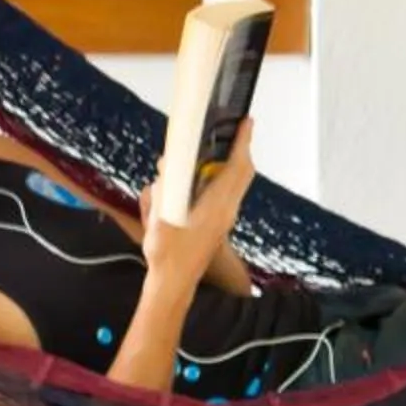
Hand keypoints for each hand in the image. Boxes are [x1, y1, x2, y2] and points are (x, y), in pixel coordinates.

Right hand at [140, 122, 257, 283]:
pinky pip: (227, 193)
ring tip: (215, 149)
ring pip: (236, 183)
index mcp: (216, 206)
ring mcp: (225, 218)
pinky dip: (221, 178)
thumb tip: (166, 168)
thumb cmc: (166, 253)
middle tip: (233, 130)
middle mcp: (227, 210)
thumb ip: (162, 191)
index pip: (236, 167)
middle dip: (239, 149)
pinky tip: (200, 177)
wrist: (173, 284)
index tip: (246, 122)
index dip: (242, 142)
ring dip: (229, 163)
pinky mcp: (219, 224)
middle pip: (242, 172)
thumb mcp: (159, 217)